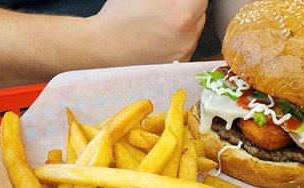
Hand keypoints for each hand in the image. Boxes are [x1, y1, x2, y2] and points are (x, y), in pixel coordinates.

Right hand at [92, 0, 207, 65]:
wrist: (103, 46)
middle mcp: (188, 37)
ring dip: (186, 21)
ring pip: (195, 29)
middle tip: (166, 5)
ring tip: (161, 20)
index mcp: (181, 14)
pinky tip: (160, 35)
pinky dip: (180, 38)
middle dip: (188, 4)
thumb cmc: (119, 15)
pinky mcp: (178, 64)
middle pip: (200, 11)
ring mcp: (184, 53)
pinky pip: (187, 44)